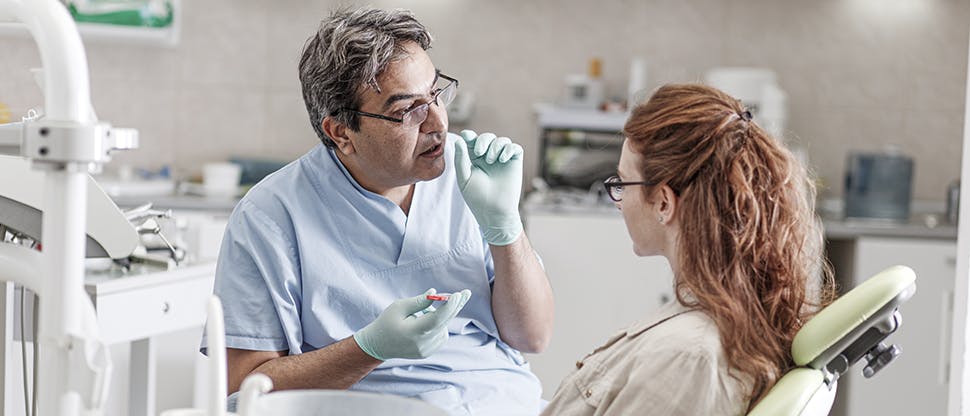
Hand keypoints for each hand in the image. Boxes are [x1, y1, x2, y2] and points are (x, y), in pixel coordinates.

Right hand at [353, 289, 470, 360]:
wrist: (378, 346)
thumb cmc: (386, 322)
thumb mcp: (398, 307)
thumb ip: (418, 301)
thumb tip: (435, 293)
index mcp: (413, 332)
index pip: (436, 319)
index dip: (448, 307)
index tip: (458, 295)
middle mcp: (422, 344)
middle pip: (444, 323)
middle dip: (455, 307)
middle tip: (466, 293)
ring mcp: (426, 350)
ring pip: (443, 328)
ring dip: (439, 317)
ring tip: (420, 315)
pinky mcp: (428, 353)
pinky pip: (440, 335)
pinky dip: (437, 326)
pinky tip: (424, 324)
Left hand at [453, 130, 523, 245]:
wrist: (494, 212)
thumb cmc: (477, 198)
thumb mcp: (464, 178)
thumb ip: (461, 159)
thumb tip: (459, 140)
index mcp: (475, 160)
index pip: (473, 142)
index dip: (470, 136)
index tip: (466, 135)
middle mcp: (489, 158)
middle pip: (487, 137)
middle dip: (482, 140)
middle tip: (479, 152)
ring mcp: (503, 160)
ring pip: (501, 140)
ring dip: (495, 146)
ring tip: (491, 161)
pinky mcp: (515, 163)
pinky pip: (514, 147)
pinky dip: (508, 149)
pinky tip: (502, 159)